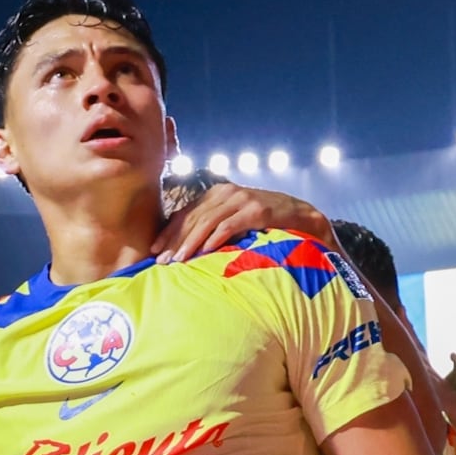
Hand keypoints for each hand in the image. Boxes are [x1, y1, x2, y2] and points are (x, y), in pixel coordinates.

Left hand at [156, 182, 332, 264]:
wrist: (301, 216)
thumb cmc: (264, 223)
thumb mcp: (233, 220)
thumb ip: (212, 226)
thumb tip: (184, 247)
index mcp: (216, 194)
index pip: (186, 213)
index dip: (168, 232)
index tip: (154, 250)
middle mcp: (226, 193)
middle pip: (192, 218)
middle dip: (174, 240)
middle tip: (161, 261)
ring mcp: (241, 199)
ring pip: (207, 222)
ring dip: (190, 242)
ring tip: (178, 260)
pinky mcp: (256, 210)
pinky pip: (230, 225)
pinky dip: (215, 239)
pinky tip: (204, 252)